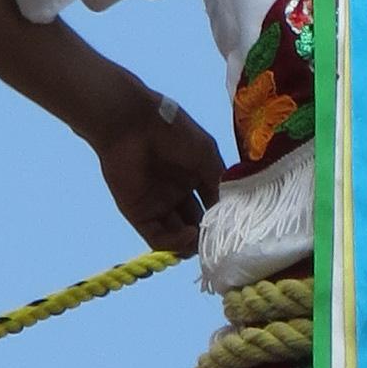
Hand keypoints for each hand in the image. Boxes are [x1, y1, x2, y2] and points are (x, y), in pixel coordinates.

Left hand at [96, 94, 224, 251]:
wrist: (132, 123)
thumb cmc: (173, 132)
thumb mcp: (206, 153)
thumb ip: (219, 182)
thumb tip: (230, 211)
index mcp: (193, 176)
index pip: (210, 206)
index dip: (221, 218)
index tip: (233, 228)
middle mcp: (176, 193)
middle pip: (195, 225)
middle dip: (206, 236)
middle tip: (218, 241)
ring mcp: (157, 205)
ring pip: (177, 237)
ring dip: (192, 244)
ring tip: (203, 241)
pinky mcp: (138, 214)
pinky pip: (158, 237)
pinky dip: (174, 243)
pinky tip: (188, 236)